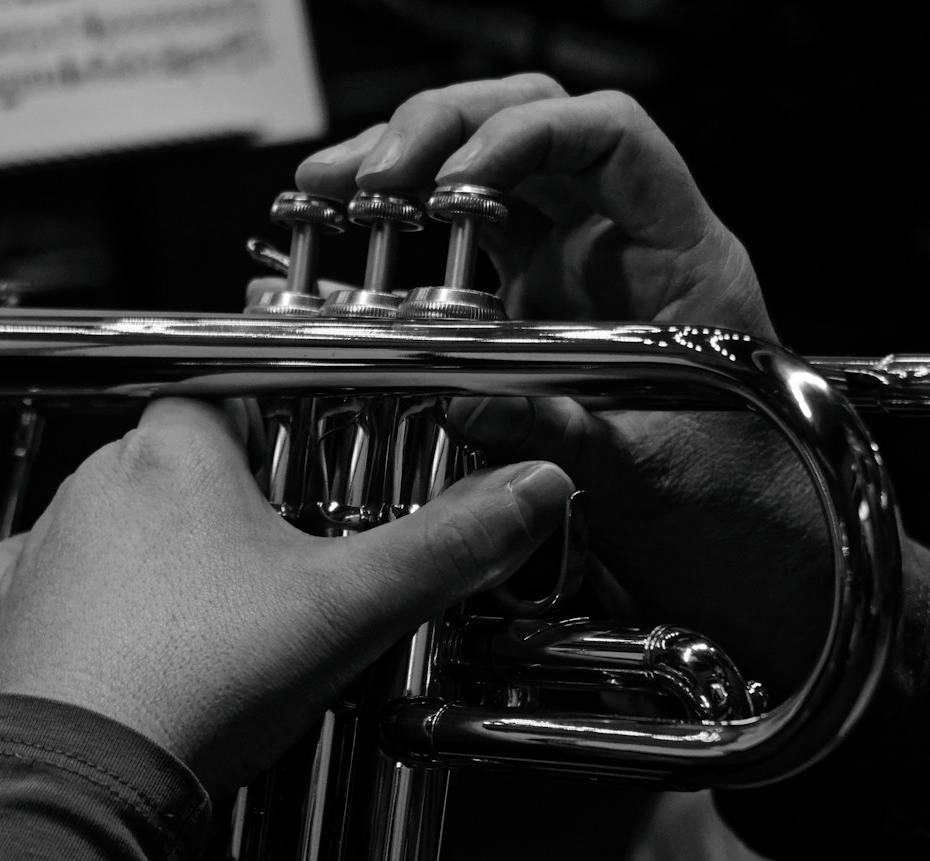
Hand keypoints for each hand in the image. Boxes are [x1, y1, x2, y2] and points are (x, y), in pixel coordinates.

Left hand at [0, 398, 571, 793]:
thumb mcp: (352, 604)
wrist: (88, 779)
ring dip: (160, 538)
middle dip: (225, 495)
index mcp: (179, 455)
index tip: (298, 465)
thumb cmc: (205, 679)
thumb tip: (535, 487)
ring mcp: (49, 544)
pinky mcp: (17, 607)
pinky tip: (130, 622)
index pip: (225, 396)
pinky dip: (88, 585)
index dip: (268, 428)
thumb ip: (449, 544)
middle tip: (274, 552)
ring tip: (213, 600)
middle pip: (174, 458)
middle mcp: (99, 482)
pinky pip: (49, 570)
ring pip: (114, 510)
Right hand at [296, 74, 830, 700]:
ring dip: (410, 163)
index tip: (456, 178)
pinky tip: (356, 225)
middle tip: (372, 174)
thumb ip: (568, 436)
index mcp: (680, 259)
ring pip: (490, 170)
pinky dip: (409, 221)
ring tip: (334, 185)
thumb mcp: (649, 474)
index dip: (530, 135)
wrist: (730, 533)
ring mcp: (571, 269)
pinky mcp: (529, 302)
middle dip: (444, 129)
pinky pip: (466, 233)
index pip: (611, 139)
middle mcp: (621, 246)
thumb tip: (467, 403)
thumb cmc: (724, 496)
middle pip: (534, 125)